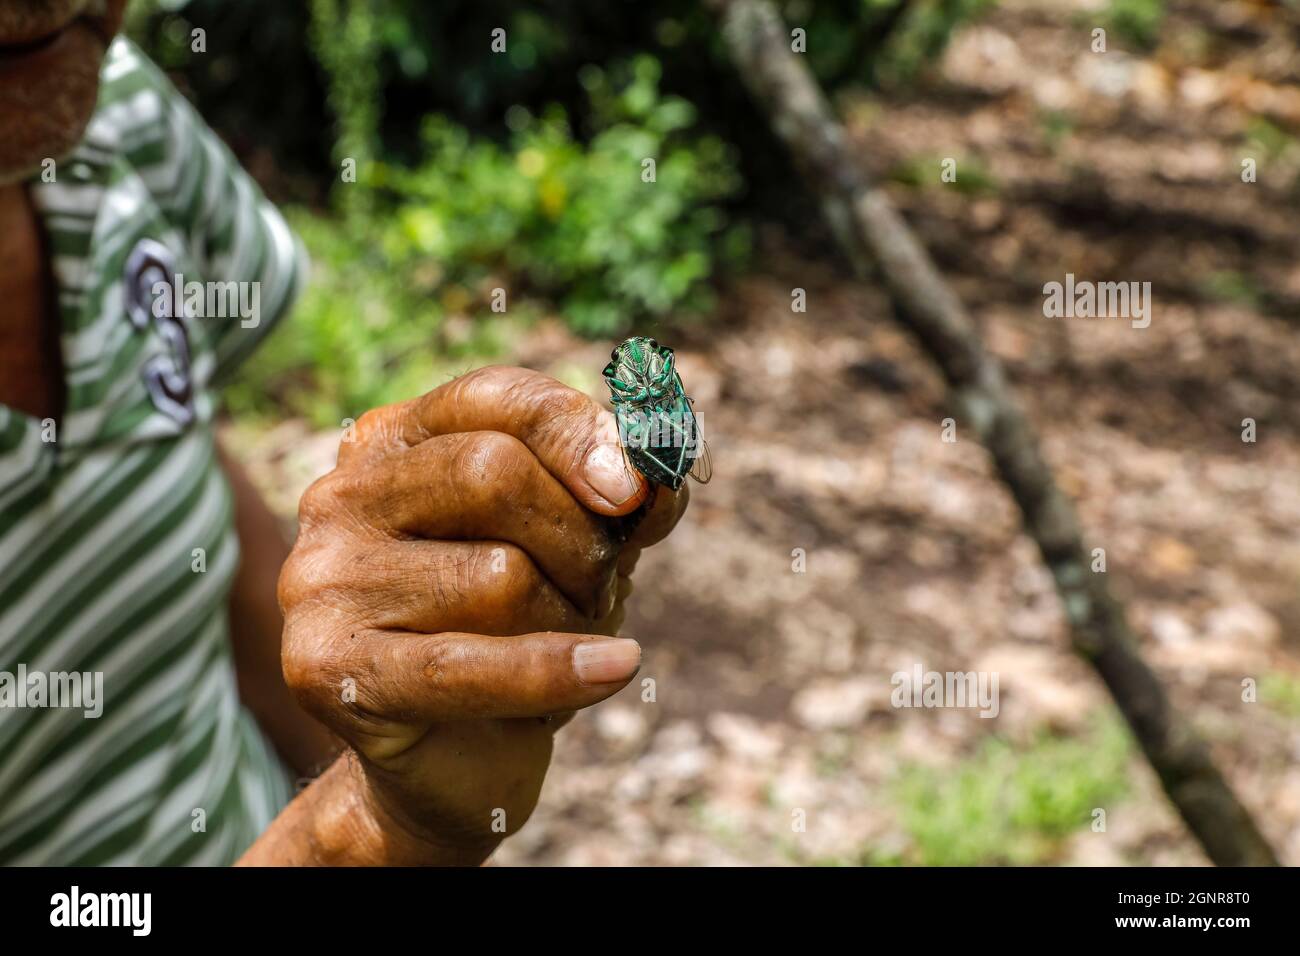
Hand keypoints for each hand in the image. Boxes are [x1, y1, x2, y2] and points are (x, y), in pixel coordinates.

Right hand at [276, 366, 687, 862]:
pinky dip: (558, 670)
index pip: (497, 399)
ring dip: (566, 620)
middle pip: (495, 474)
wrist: (452, 762)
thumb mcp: (577, 548)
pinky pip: (471, 665)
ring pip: (498, 576)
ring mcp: (322, 580)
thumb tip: (664, 473)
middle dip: (578, 539)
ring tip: (560, 646)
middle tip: (597, 589)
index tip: (636, 488)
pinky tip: (617, 667)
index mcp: (392, 442)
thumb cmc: (517, 632)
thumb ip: (621, 500)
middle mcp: (342, 496)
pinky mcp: (327, 667)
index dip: (579, 434)